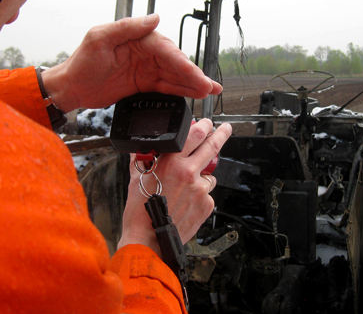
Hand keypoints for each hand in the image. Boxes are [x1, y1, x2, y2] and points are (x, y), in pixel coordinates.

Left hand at [41, 14, 221, 112]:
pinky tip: (195, 94)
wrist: (71, 88)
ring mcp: (146, 69)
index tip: (194, 74)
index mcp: (137, 38)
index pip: (164, 49)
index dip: (181, 62)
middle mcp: (145, 52)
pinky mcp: (144, 84)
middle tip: (209, 86)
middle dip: (193, 75)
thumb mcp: (100, 38)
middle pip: (175, 63)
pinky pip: (166, 88)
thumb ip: (127, 28)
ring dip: (193, 83)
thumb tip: (154, 18)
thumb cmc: (80, 61)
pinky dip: (181, 91)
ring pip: (175, 76)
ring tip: (210, 91)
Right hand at [118, 120, 231, 255]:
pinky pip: (207, 194)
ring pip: (209, 175)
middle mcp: (188, 172)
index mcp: (171, 161)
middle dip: (222, 134)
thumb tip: (139, 147)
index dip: (205, 125)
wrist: (148, 239)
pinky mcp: (206, 204)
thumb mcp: (136, 177)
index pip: (195, 133)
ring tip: (185, 189)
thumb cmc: (140, 211)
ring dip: (202, 176)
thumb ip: (141, 158)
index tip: (208, 123)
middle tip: (226, 129)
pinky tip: (186, 203)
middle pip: (213, 146)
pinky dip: (199, 196)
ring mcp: (199, 189)